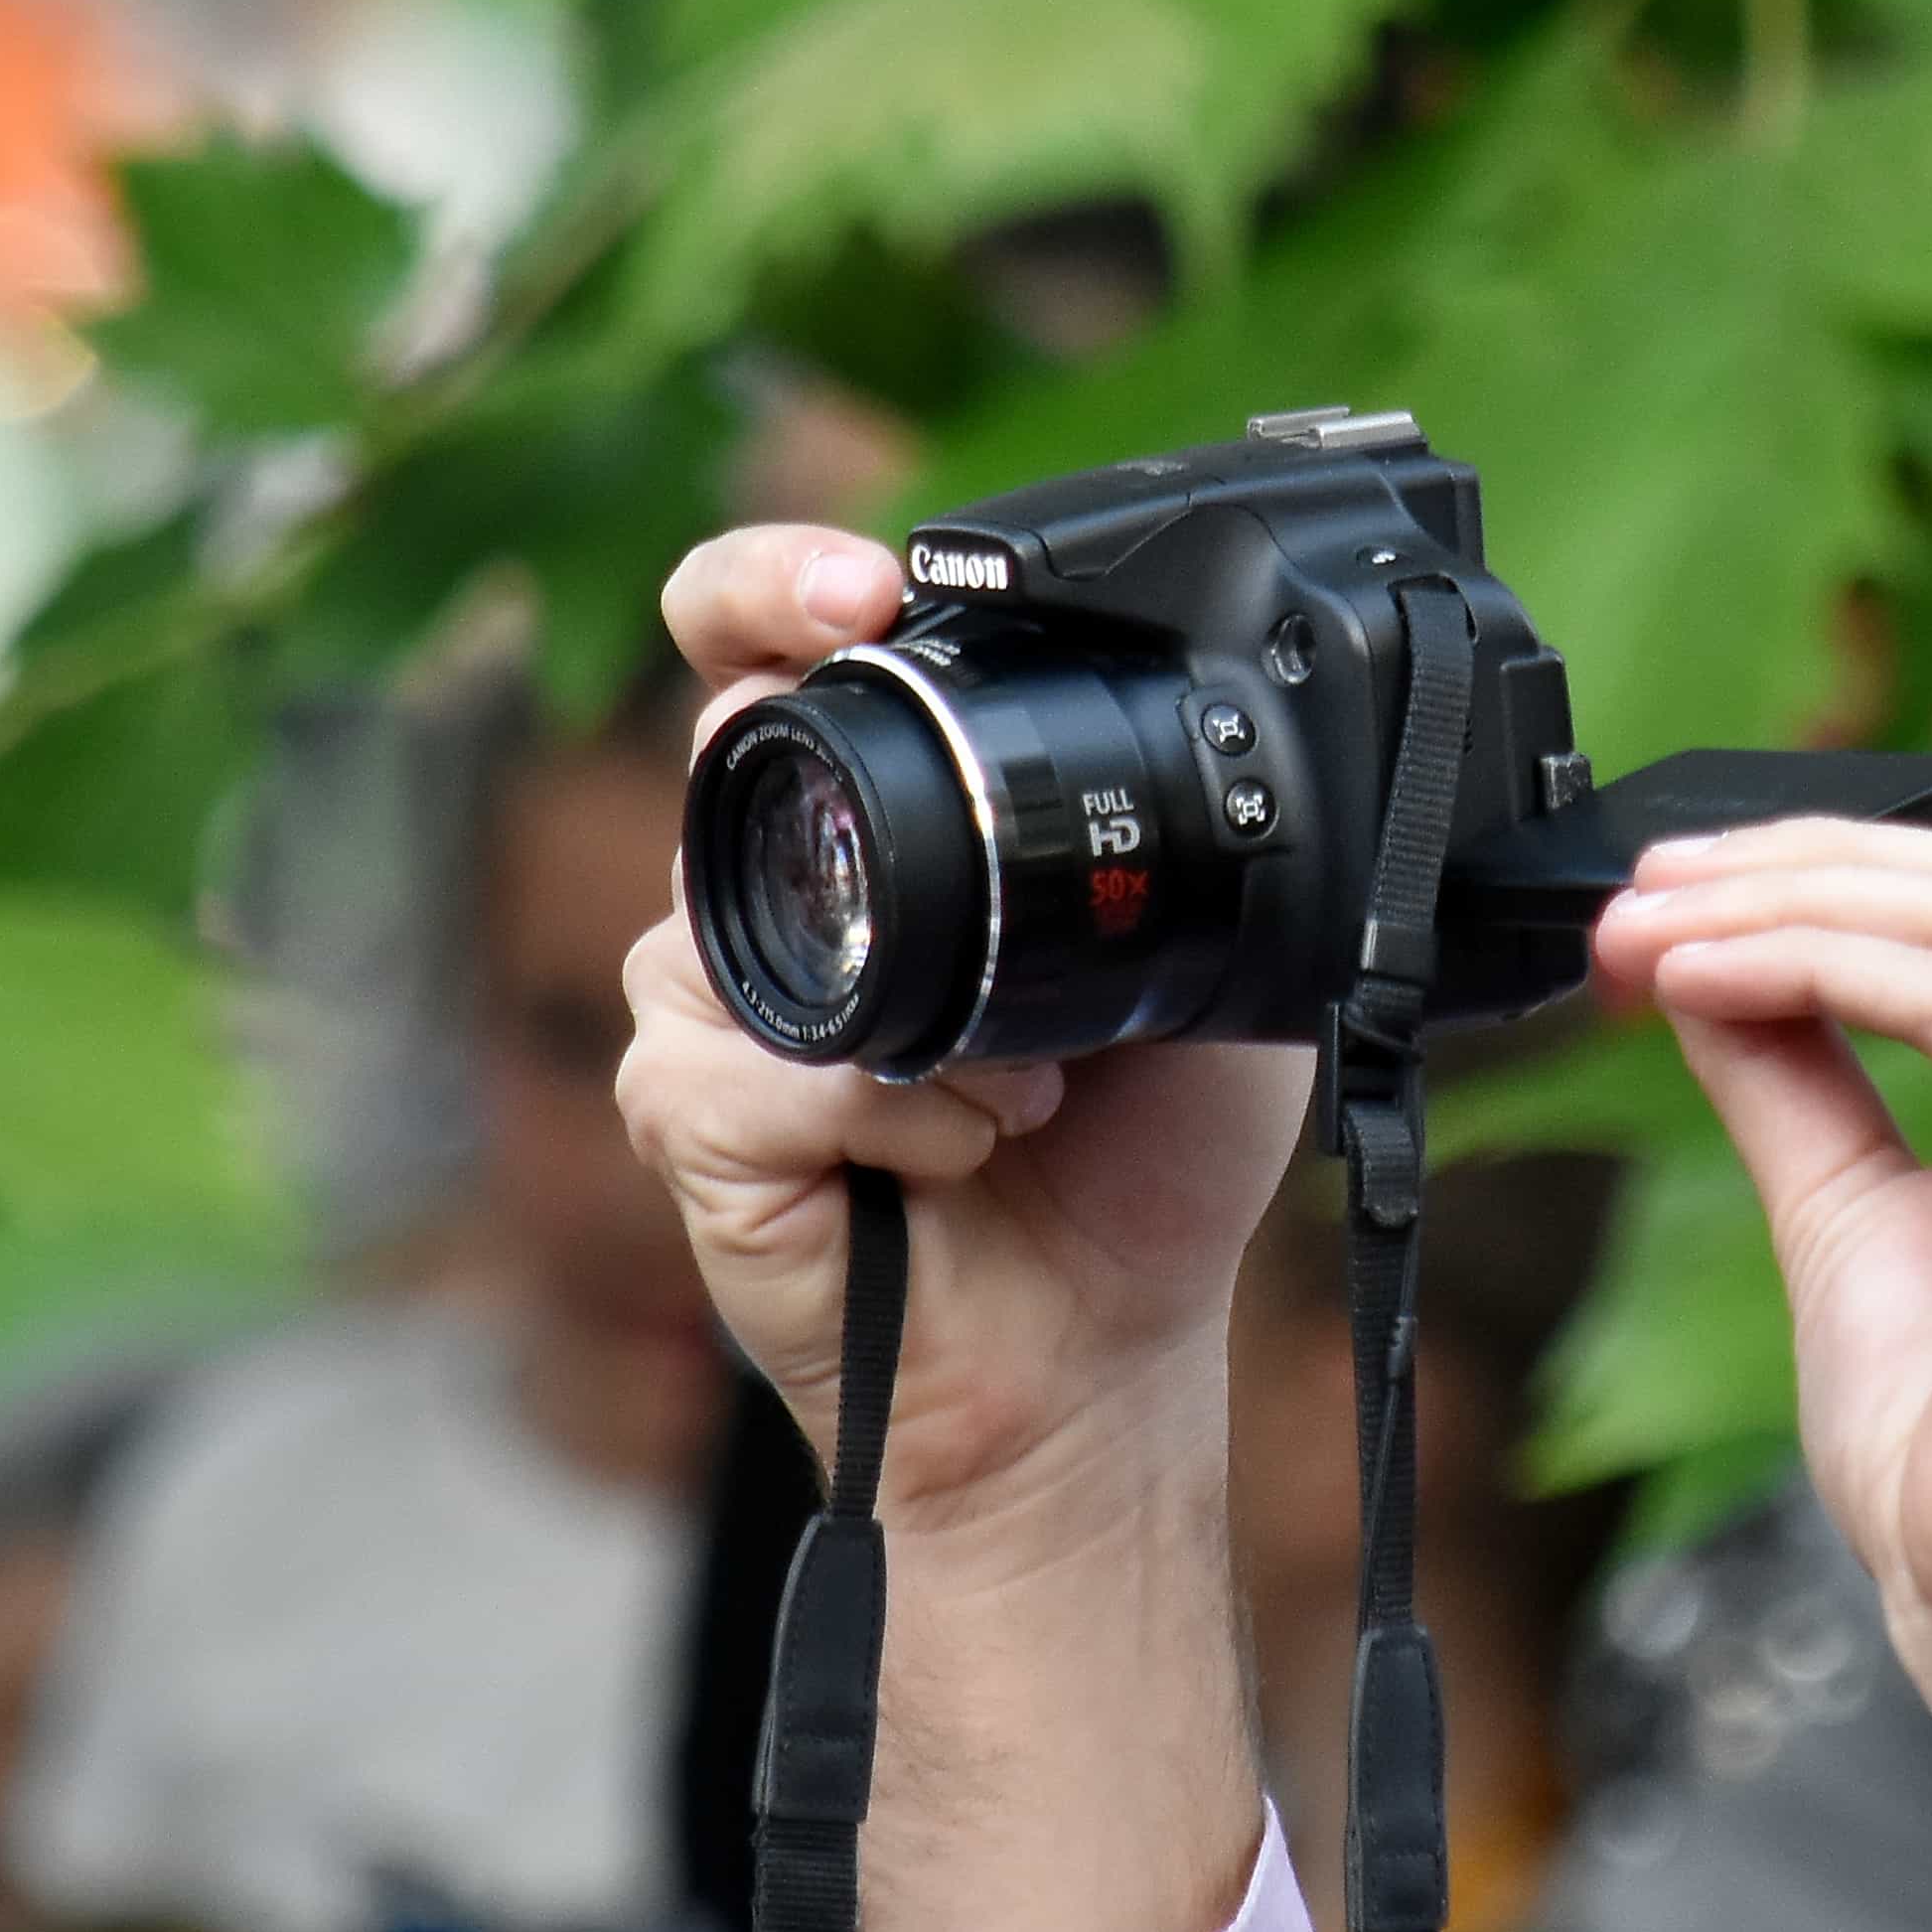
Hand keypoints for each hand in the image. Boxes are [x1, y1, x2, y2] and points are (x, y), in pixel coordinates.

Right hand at [624, 525, 1310, 1537]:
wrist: (1106, 1349)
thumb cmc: (1138, 1156)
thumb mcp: (1206, 965)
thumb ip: (1183, 850)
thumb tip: (1242, 736)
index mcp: (891, 823)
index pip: (779, 651)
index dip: (784, 582)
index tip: (868, 586)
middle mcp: (786, 888)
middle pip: (714, 721)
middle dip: (774, 665)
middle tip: (860, 637)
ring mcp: (716, 1004)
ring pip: (728, 906)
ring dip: (919, 1001)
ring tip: (1032, 1085)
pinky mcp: (688, 1121)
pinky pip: (750, 1072)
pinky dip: (888, 1116)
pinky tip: (961, 1153)